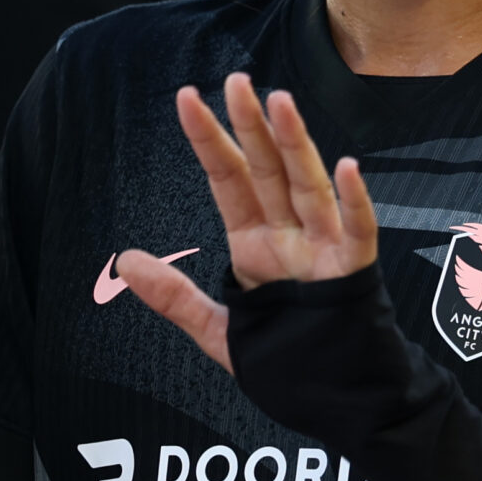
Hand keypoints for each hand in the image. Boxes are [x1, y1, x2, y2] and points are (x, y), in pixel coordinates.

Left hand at [117, 74, 378, 371]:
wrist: (342, 400)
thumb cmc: (291, 360)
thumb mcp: (219, 333)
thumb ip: (175, 297)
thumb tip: (124, 263)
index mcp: (255, 246)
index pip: (227, 180)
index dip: (208, 140)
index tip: (186, 98)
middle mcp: (290, 237)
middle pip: (267, 171)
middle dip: (250, 126)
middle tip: (234, 80)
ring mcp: (324, 251)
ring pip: (308, 187)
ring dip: (295, 146)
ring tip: (280, 104)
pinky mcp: (354, 274)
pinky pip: (357, 232)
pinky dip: (353, 202)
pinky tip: (346, 168)